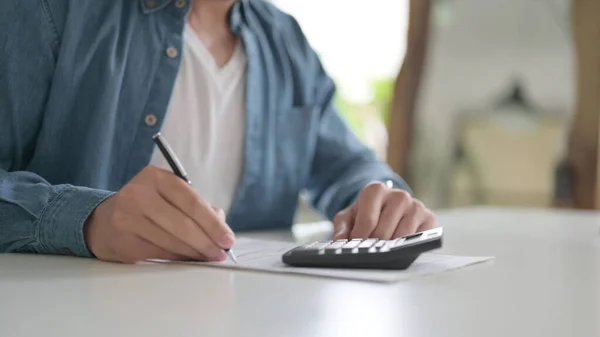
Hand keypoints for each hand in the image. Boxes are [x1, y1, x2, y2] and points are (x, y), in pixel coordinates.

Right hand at [84, 166, 233, 262]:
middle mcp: (138, 194)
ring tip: (208, 257)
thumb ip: (197, 206)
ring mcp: (127, 218)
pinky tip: (188, 259)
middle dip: (207, 241)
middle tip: (220, 253)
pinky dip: (179, 258)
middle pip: (182, 223)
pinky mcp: (123, 242)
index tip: (227, 238)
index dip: (212, 222)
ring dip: (195, 253)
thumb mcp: (169, 195)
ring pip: (172, 241)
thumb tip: (220, 226)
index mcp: (155, 177)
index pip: (191, 200)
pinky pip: (160, 253)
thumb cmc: (146, 207)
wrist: (104, 221)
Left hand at [333, 182, 434, 240]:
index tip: (356, 247)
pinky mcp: (428, 217)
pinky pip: (417, 239)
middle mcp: (398, 195)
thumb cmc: (366, 213)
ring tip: (383, 248)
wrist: (386, 207)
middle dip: (374, 245)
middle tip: (369, 250)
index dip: (360, 239)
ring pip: (401, 237)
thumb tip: (339, 242)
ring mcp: (415, 205)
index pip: (368, 221)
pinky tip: (399, 245)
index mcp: (376, 190)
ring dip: (390, 247)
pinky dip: (407, 246)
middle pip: (384, 232)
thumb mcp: (348, 217)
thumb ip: (342, 228)